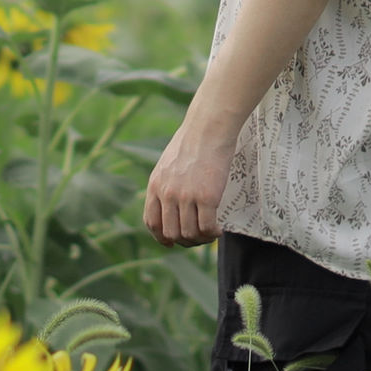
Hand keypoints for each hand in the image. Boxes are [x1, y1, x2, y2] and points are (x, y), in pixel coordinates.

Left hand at [145, 115, 236, 245]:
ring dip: (201, 239)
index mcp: (155, 185)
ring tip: (210, 233)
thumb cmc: (193, 141)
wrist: (208, 128)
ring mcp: (185, 196)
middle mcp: (167, 194)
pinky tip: (219, 229)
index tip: (172, 242)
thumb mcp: (168, 163)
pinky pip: (206, 228)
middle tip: (199, 237)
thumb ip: (166, 183)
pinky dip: (213, 234)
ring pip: (189, 234)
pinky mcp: (206, 196)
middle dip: (185, 241)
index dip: (161, 238)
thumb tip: (172, 202)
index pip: (151, 222)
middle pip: (171, 233)